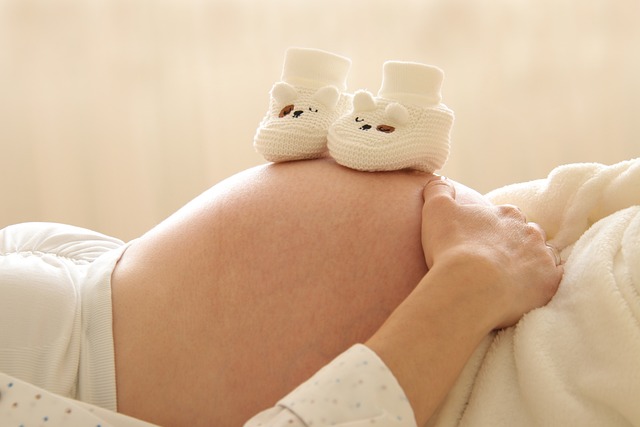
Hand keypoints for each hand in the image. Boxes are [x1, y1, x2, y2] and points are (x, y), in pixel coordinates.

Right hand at [421, 177, 562, 328]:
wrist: (470, 287)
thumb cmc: (452, 247)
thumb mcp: (437, 210)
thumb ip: (439, 190)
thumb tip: (440, 179)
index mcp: (507, 214)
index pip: (506, 217)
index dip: (494, 229)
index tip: (481, 242)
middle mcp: (530, 231)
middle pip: (527, 235)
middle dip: (515, 245)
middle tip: (495, 261)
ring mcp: (543, 257)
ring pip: (542, 256)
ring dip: (530, 264)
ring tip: (510, 279)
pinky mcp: (550, 282)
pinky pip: (552, 280)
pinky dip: (541, 283)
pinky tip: (525, 291)